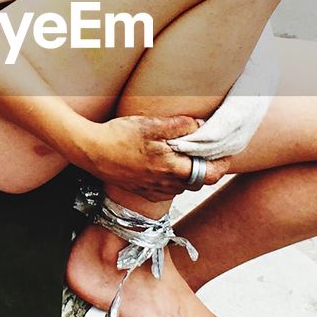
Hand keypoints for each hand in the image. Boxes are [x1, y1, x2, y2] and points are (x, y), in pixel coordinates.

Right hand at [74, 115, 229, 201]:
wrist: (90, 150)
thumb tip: (200, 125)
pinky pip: (164, 191)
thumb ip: (180, 125)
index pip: (208, 175)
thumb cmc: (119, 136)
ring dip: (187, 175)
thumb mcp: (151, 124)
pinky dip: (171, 181)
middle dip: (204, 168)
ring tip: (184, 157)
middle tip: (206, 151)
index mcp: (171, 168)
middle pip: (196, 182)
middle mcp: (164, 184)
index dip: (221, 165)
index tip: (226, 154)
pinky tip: (164, 167)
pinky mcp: (139, 190)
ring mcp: (151, 190)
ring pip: (180, 187)